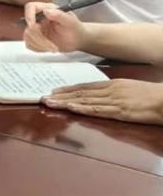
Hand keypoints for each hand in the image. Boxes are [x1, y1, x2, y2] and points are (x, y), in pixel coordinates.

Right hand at [22, 2, 88, 53]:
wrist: (77, 41)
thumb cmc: (75, 29)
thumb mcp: (70, 22)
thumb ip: (59, 15)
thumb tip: (46, 10)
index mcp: (46, 9)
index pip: (31, 7)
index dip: (28, 16)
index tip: (33, 26)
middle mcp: (38, 18)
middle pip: (28, 26)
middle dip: (39, 38)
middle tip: (52, 47)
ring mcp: (35, 28)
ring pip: (27, 36)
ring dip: (39, 45)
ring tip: (54, 48)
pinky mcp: (34, 38)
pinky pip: (29, 44)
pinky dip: (38, 49)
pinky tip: (49, 48)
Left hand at [43, 79, 162, 125]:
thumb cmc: (152, 96)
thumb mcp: (131, 89)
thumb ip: (116, 92)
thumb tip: (101, 97)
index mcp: (113, 84)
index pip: (85, 86)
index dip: (68, 89)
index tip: (54, 91)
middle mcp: (110, 90)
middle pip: (80, 92)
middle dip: (61, 95)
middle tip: (43, 97)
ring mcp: (114, 100)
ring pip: (84, 100)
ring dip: (65, 102)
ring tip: (49, 103)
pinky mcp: (120, 110)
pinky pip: (97, 110)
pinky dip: (82, 108)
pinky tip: (70, 108)